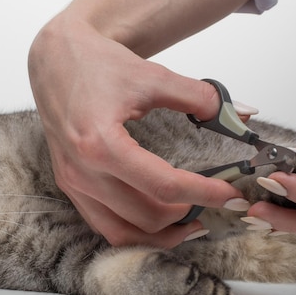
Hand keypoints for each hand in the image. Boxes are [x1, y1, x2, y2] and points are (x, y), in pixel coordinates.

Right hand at [29, 17, 246, 247]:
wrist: (55, 60)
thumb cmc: (96, 64)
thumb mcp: (152, 76)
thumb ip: (198, 97)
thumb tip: (239, 115)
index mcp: (101, 144)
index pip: (164, 186)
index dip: (205, 194)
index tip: (231, 195)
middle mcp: (82, 171)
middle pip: (147, 216)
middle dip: (188, 214)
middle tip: (215, 201)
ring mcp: (72, 182)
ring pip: (123, 234)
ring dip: (161, 234)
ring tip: (191, 222)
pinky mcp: (69, 185)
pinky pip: (104, 225)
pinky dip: (134, 230)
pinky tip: (157, 219)